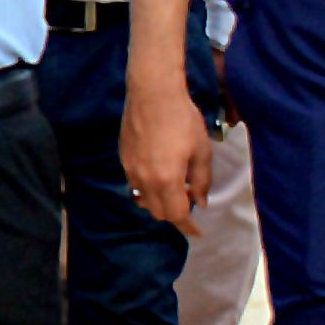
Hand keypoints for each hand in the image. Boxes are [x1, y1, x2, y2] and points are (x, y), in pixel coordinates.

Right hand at [122, 77, 214, 234]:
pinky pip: (134, 184)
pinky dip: (148, 188)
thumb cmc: (183, 120)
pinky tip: (159, 171)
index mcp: (167, 180)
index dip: (189, 227)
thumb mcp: (202, 151)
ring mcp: (130, 170)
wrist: (152, 93)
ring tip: (173, 187)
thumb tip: (200, 202)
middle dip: (175, 214)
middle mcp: (144, 180)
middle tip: (189, 199)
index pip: (177, 215)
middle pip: (158, 212)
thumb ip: (202, 181)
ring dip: (159, 202)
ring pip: (144, 200)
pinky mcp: (123, 159)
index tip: (197, 232)